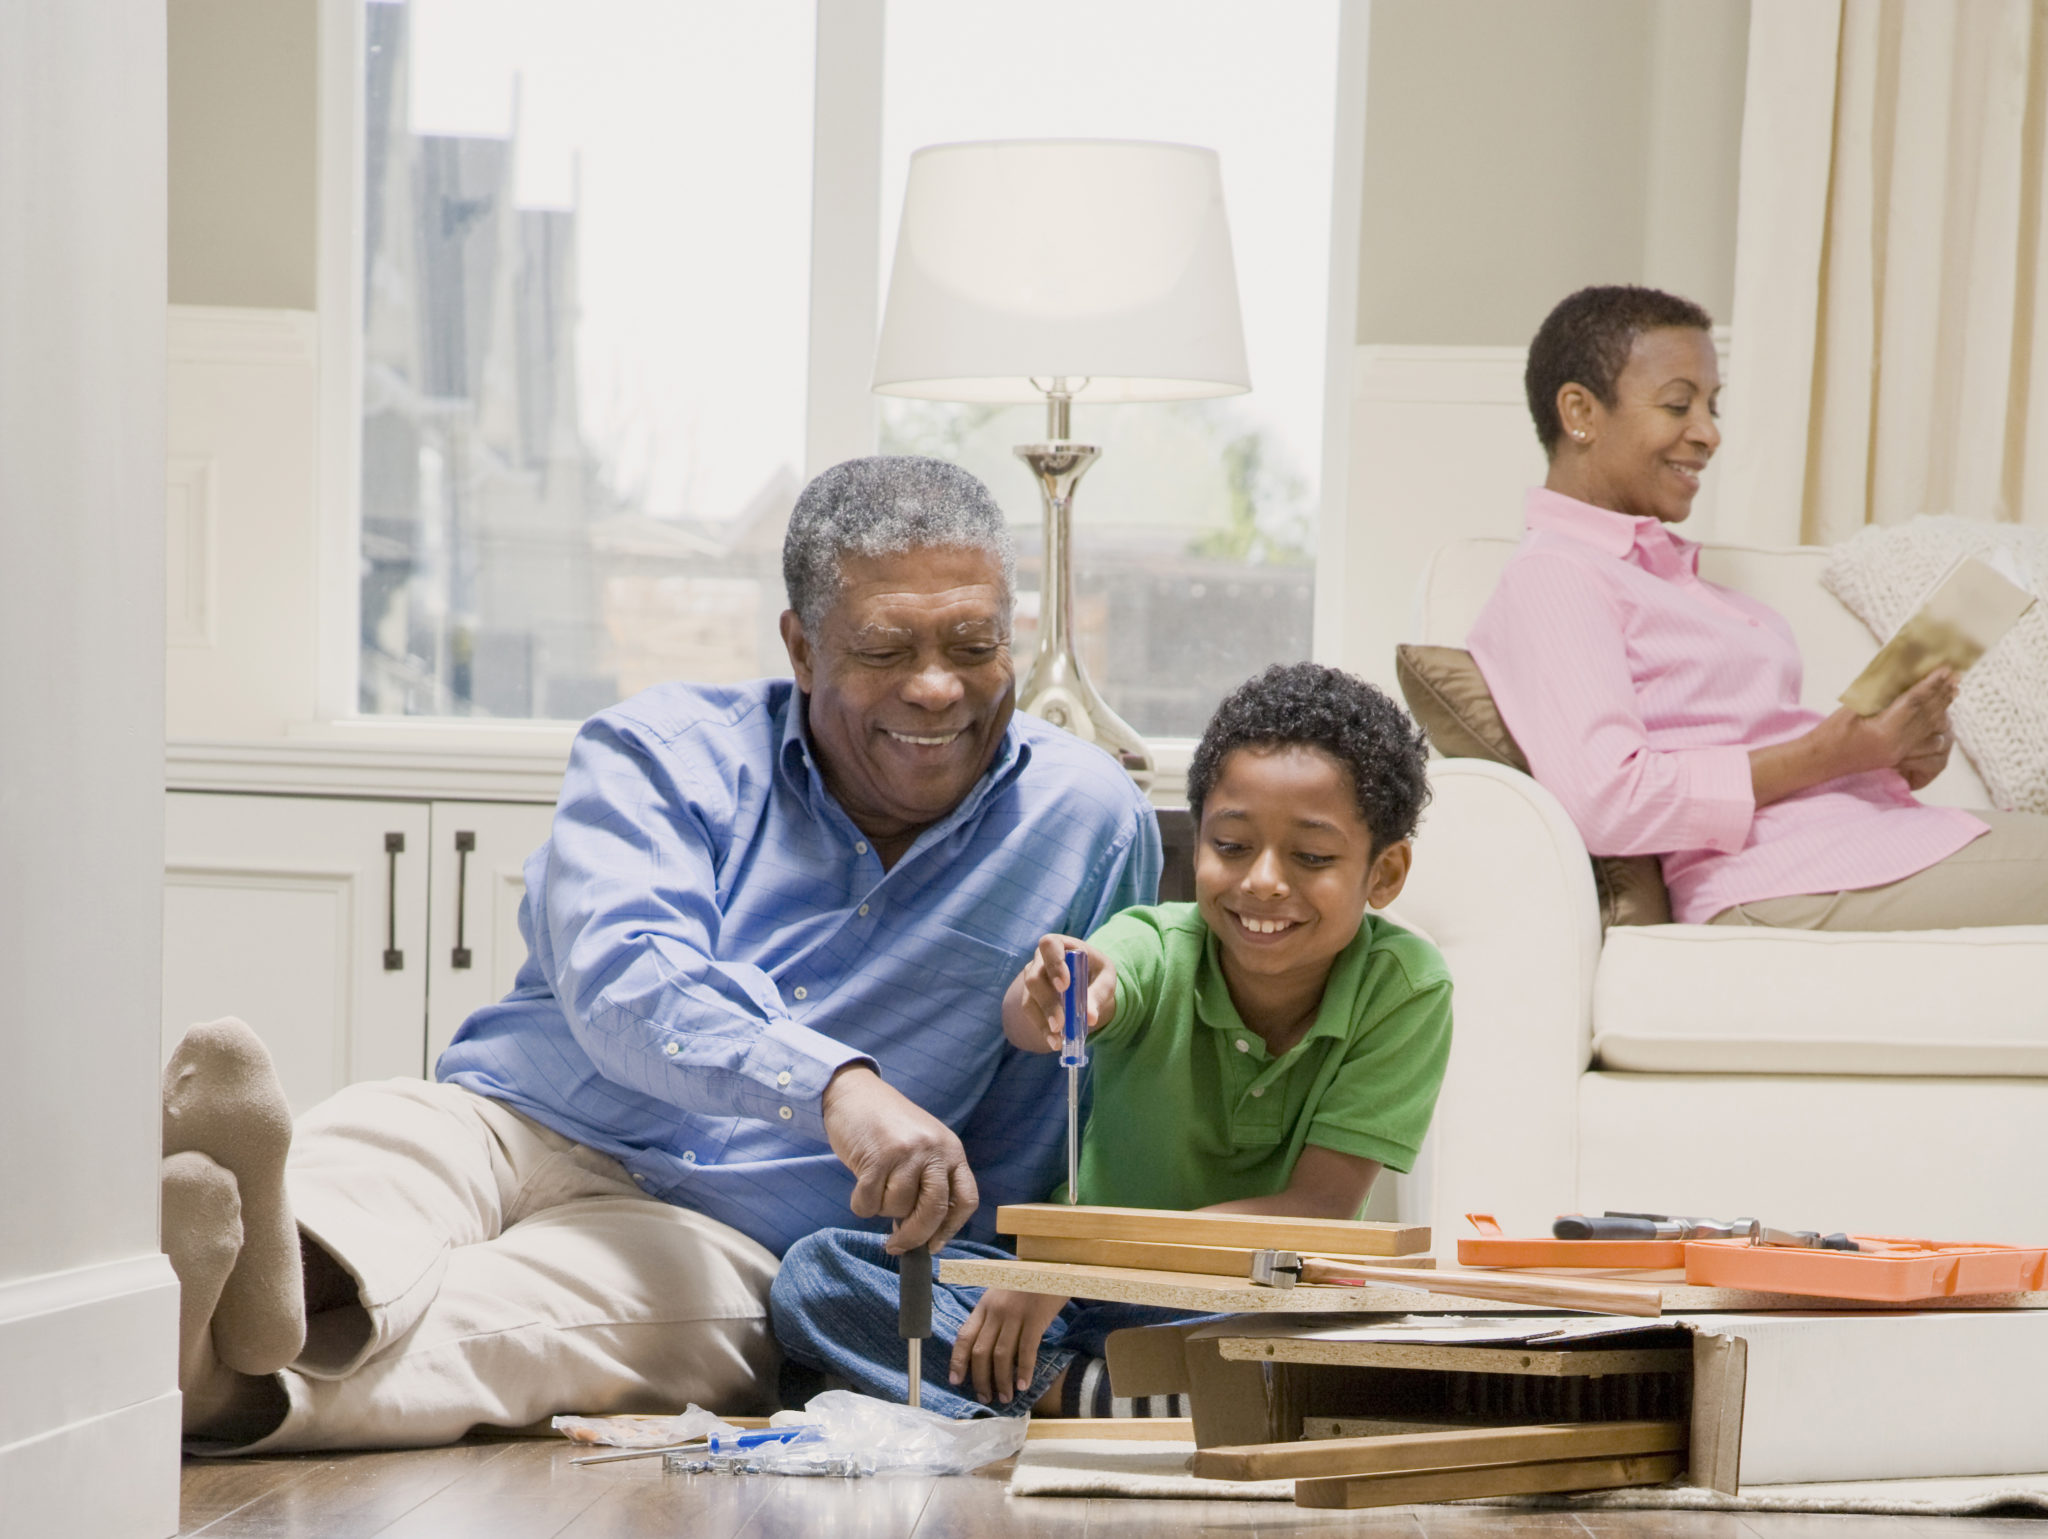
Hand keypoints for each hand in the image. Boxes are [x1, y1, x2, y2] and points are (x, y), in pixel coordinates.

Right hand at [820, 1065, 977, 1252]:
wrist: (855, 1092)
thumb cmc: (888, 1125)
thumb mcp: (923, 1145)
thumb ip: (929, 1180)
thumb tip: (924, 1232)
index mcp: (951, 1150)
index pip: (966, 1200)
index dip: (951, 1229)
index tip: (933, 1246)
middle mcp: (933, 1151)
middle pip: (933, 1211)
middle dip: (914, 1236)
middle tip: (896, 1245)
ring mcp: (906, 1153)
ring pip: (897, 1208)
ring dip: (881, 1208)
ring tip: (874, 1184)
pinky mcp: (877, 1157)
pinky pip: (869, 1203)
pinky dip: (861, 1204)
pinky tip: (859, 1185)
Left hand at [949, 1287, 1068, 1404]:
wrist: (1052, 1264)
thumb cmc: (1027, 1282)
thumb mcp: (1001, 1294)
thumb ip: (991, 1316)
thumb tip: (984, 1350)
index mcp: (984, 1305)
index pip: (964, 1337)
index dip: (958, 1362)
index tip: (956, 1381)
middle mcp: (995, 1311)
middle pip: (981, 1352)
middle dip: (980, 1379)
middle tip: (985, 1398)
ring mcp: (1015, 1314)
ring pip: (1001, 1355)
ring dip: (1001, 1381)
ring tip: (1006, 1397)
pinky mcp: (1036, 1318)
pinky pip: (1026, 1350)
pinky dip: (1023, 1371)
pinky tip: (1024, 1385)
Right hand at [1006, 934, 1116, 1052]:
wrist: (1088, 982)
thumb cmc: (1096, 972)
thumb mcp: (1106, 978)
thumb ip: (1098, 993)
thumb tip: (1090, 1018)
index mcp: (1060, 945)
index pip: (1049, 946)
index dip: (1054, 964)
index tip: (1064, 985)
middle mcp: (1040, 960)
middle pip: (1034, 978)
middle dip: (1047, 1002)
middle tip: (1060, 1024)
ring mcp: (1032, 979)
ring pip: (1029, 998)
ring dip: (1043, 1019)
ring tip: (1058, 1038)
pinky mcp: (1030, 997)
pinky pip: (1030, 1013)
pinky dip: (1042, 1028)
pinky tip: (1054, 1042)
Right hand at [1828, 668, 1958, 777]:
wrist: (1819, 761)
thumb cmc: (1829, 733)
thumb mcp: (1852, 708)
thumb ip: (1879, 696)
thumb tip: (1903, 679)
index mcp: (1884, 730)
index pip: (1915, 702)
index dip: (1932, 684)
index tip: (1946, 669)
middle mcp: (1897, 744)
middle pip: (1928, 716)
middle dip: (1942, 694)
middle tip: (1955, 677)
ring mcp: (1899, 754)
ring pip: (1931, 731)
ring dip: (1943, 710)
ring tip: (1951, 693)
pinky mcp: (1898, 759)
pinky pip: (1927, 745)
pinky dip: (1936, 730)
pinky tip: (1942, 720)